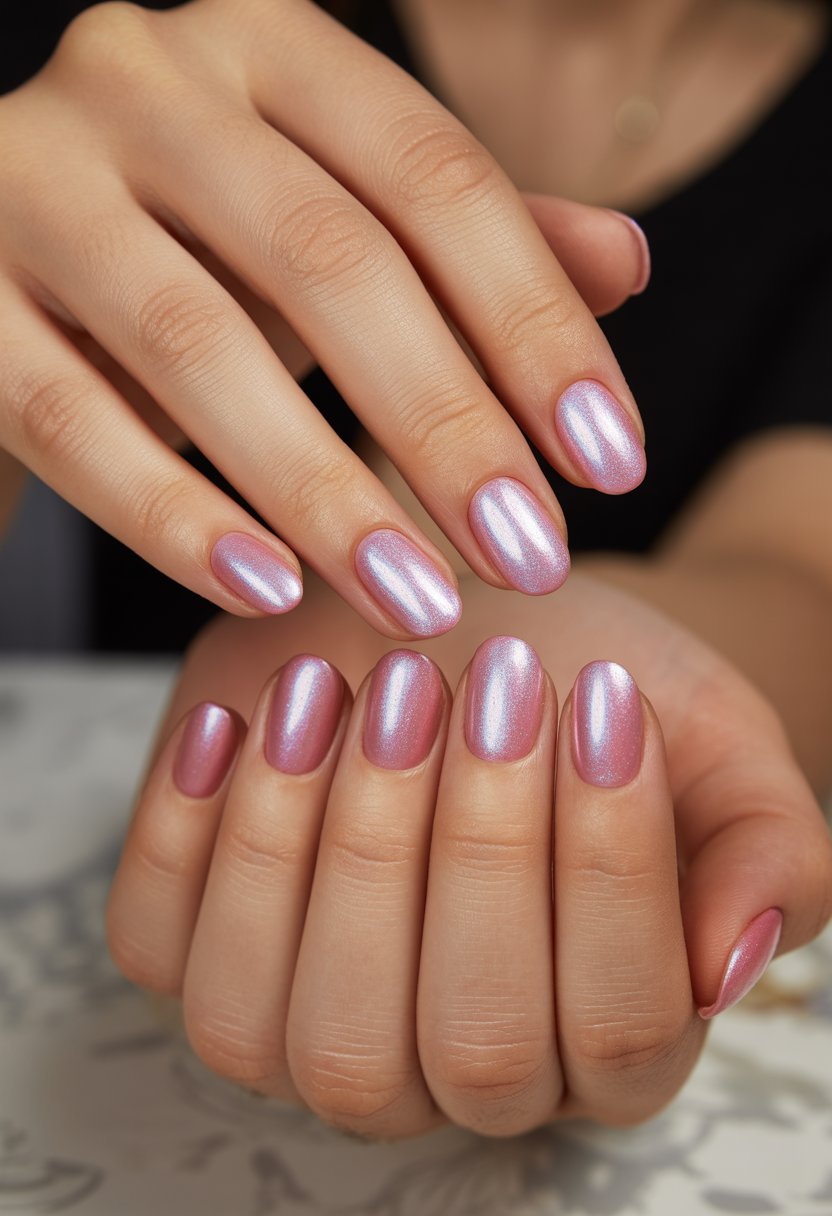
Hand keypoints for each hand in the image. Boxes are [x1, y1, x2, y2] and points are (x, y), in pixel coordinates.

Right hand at [0, 0, 647, 632]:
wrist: (2, 259)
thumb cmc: (200, 245)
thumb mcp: (338, 224)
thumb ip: (468, 239)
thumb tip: (626, 265)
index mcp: (270, 46)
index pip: (439, 178)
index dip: (538, 326)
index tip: (610, 465)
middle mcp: (147, 79)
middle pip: (332, 259)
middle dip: (447, 426)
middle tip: (529, 557)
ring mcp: (31, 176)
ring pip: (196, 342)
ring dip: (324, 490)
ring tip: (416, 600)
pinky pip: (65, 415)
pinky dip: (172, 515)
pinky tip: (265, 591)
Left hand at [105, 573, 831, 1137]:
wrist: (505, 643)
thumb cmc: (608, 698)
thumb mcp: (721, 749)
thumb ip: (767, 852)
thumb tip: (725, 958)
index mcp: (605, 1041)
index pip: (616, 1024)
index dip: (609, 869)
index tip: (604, 704)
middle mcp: (450, 1071)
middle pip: (459, 1038)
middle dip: (470, 847)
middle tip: (482, 680)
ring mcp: (312, 1028)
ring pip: (286, 1029)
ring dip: (317, 847)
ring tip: (362, 687)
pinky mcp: (204, 953)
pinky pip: (158, 945)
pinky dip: (185, 831)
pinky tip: (246, 716)